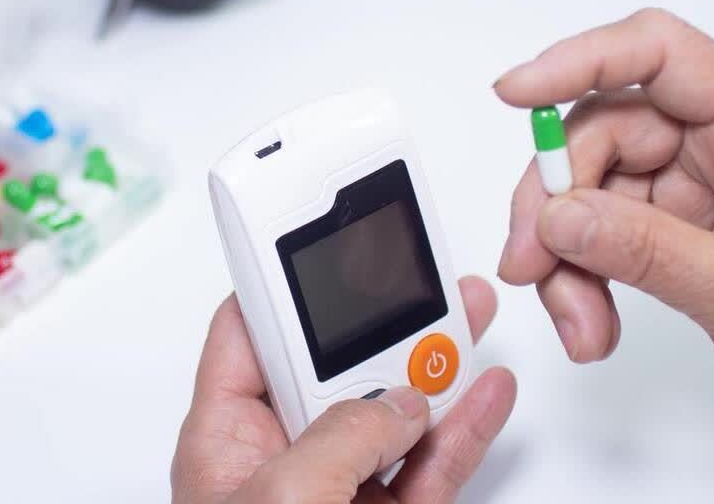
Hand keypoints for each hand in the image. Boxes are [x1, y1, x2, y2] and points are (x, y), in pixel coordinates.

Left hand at [171, 279, 514, 503]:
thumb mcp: (282, 503)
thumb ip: (341, 436)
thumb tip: (400, 402)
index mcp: (226, 441)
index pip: (249, 336)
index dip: (283, 284)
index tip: (321, 236)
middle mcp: (277, 463)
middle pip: (333, 367)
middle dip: (381, 317)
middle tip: (421, 270)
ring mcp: (334, 498)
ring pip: (390, 415)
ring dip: (434, 365)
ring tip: (469, 311)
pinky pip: (427, 471)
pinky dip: (461, 432)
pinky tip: (487, 394)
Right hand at [495, 8, 713, 430]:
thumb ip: (647, 252)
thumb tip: (558, 217)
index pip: (656, 53)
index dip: (578, 61)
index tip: (514, 94)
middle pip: (601, 129)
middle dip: (556, 201)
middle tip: (533, 265)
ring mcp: (690, 178)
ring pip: (587, 185)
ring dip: (564, 254)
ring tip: (579, 321)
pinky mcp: (669, 219)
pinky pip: (595, 228)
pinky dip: (578, 275)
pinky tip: (591, 320)